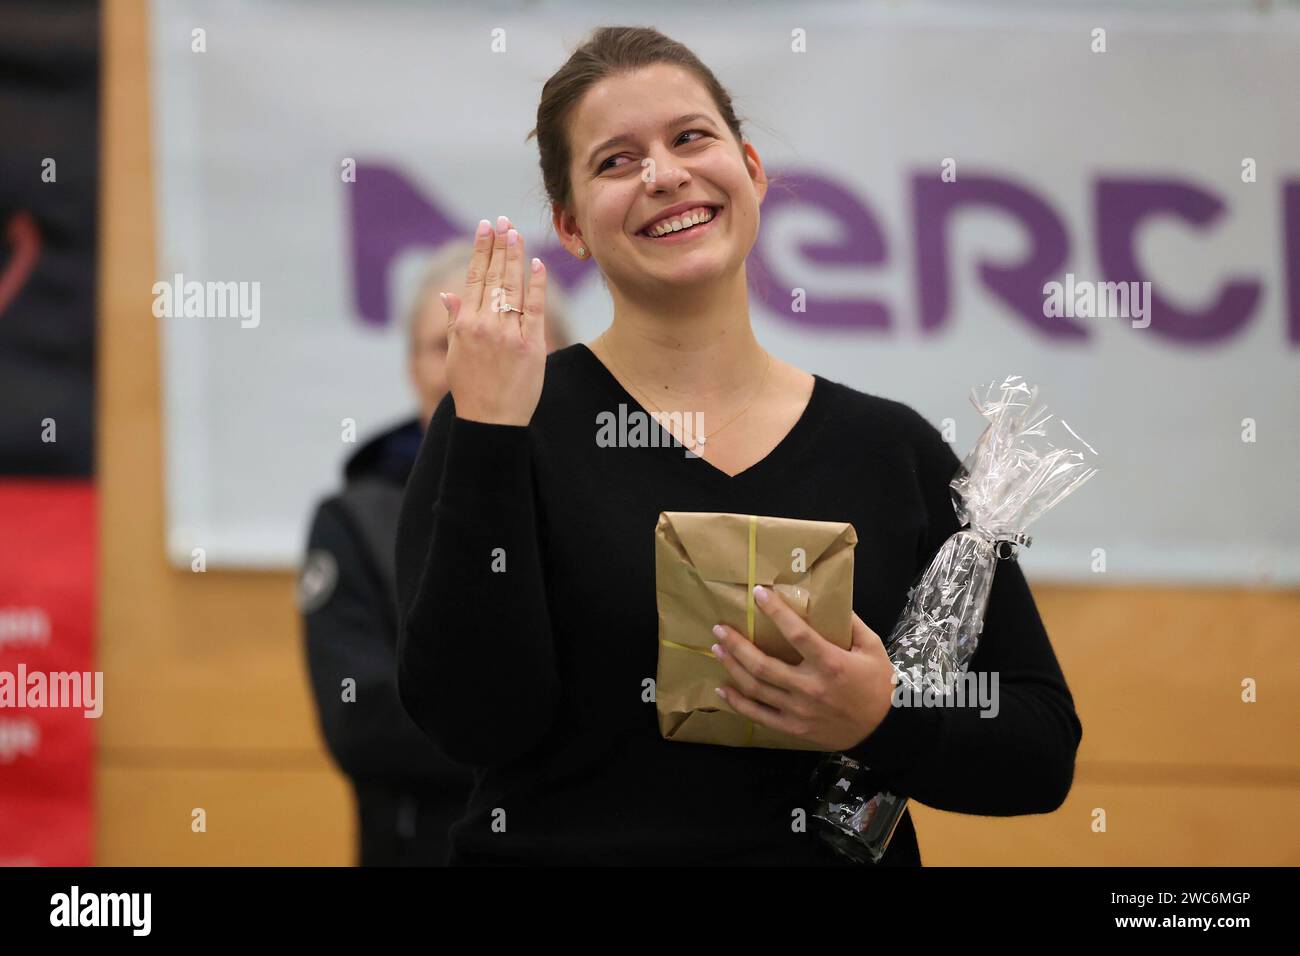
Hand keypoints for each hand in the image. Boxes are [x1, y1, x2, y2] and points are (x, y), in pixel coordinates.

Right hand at [441, 215, 547, 425]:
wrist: (491, 421)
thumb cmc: (472, 389)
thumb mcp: (455, 354)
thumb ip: (454, 321)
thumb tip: (448, 294)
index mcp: (465, 325)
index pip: (474, 278)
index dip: (480, 251)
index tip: (485, 228)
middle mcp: (485, 325)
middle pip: (493, 276)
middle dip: (499, 245)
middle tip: (503, 221)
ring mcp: (508, 334)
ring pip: (513, 287)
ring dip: (515, 257)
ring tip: (517, 233)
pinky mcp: (531, 345)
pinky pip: (535, 308)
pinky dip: (536, 285)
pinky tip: (537, 264)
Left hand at [711, 585, 896, 751]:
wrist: (882, 729)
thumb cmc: (878, 684)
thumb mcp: (872, 648)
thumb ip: (851, 624)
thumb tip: (830, 601)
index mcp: (831, 663)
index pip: (797, 633)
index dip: (775, 612)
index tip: (758, 594)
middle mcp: (810, 687)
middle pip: (763, 665)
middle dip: (737, 645)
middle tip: (720, 628)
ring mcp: (799, 711)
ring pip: (756, 689)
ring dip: (733, 667)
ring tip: (717, 649)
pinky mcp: (793, 728)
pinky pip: (759, 715)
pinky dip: (738, 703)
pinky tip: (723, 689)